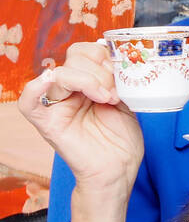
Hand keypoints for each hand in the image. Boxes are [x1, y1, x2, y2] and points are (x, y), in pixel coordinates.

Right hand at [17, 44, 142, 194]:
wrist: (118, 169)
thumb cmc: (122, 140)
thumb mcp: (127, 102)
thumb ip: (117, 80)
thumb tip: (115, 61)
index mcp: (87, 83)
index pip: (84, 52)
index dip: (102, 54)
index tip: (121, 71)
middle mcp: (70, 92)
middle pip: (74, 59)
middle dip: (101, 70)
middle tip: (116, 91)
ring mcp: (57, 106)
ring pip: (59, 74)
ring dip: (88, 80)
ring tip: (108, 98)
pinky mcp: (47, 123)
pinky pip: (28, 102)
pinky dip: (35, 88)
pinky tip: (53, 84)